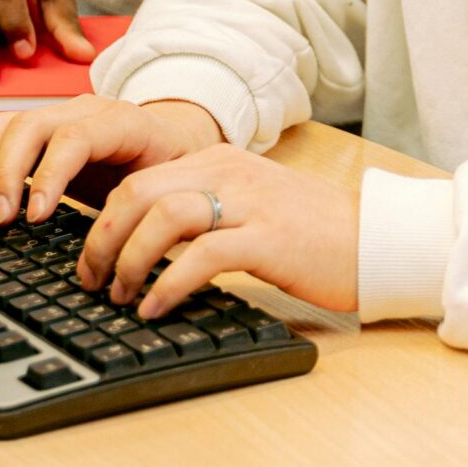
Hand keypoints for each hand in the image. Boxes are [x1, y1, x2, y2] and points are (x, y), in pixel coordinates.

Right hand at [0, 96, 223, 226]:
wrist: (168, 140)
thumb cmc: (166, 169)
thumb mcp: (167, 185)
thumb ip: (143, 206)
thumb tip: (116, 248)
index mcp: (122, 122)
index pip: (75, 137)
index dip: (49, 174)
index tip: (34, 217)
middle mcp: (82, 109)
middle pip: (30, 126)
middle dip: (6, 174)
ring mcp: (54, 114)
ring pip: (5, 124)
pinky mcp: (33, 127)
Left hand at [77, 146, 358, 320]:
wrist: (376, 238)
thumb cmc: (315, 231)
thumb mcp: (252, 203)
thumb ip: (207, 207)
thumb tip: (150, 240)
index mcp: (220, 162)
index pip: (140, 179)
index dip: (103, 221)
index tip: (91, 258)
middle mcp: (230, 172)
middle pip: (139, 193)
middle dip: (102, 238)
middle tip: (92, 278)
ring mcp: (249, 202)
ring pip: (162, 218)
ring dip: (129, 260)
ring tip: (120, 294)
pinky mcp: (268, 238)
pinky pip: (201, 255)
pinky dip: (168, 284)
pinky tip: (155, 307)